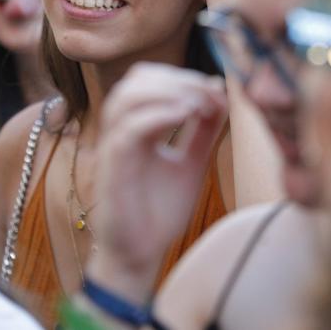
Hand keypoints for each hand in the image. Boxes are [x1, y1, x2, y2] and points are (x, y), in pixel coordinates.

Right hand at [86, 64, 227, 301]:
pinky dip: (157, 115)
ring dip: (166, 91)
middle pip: (137, 80)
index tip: (217, 90)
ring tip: (198, 104)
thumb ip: (204, 131)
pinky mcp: (112, 167)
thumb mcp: (192, 163)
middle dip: (177, 79)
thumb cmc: (160, 211)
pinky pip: (128, 130)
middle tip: (209, 94)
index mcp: (137, 126)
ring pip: (126, 97)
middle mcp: (121, 130)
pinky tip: (185, 116)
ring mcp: (113, 146)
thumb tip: (218, 92)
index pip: (150, 80)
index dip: (184, 77)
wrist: (141, 252)